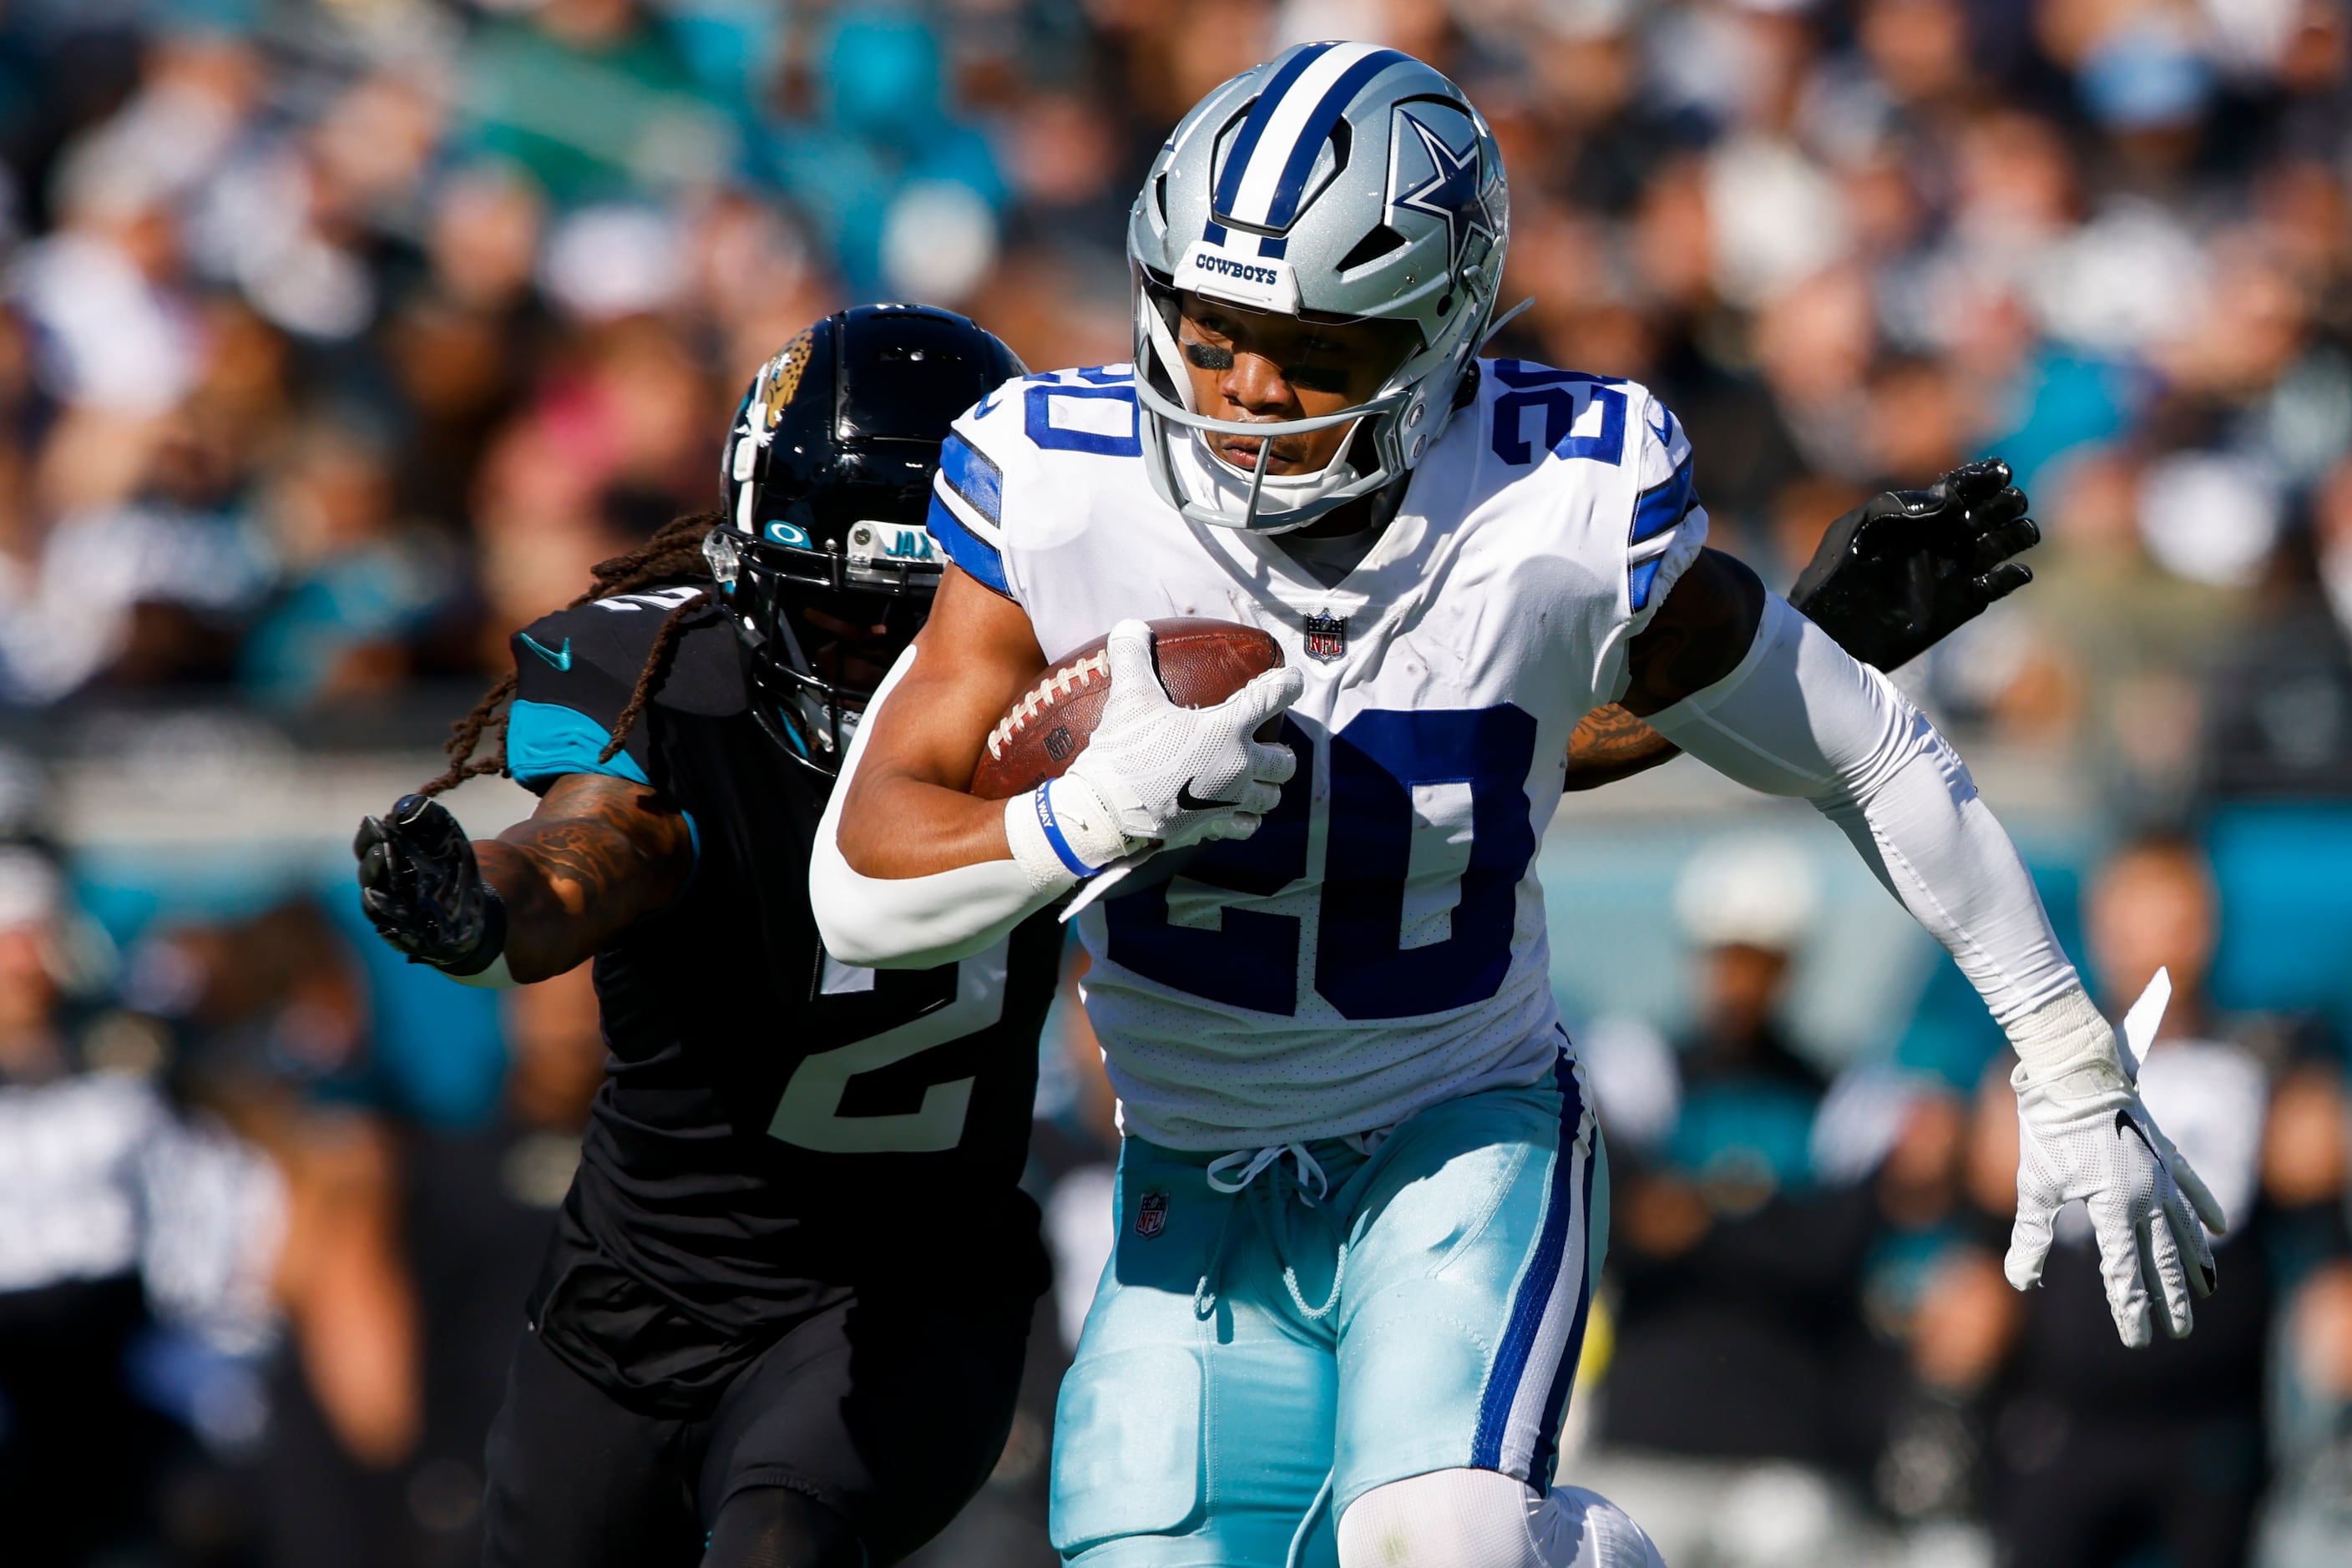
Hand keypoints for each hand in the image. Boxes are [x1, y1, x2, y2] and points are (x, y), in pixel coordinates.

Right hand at [353, 795, 505, 972]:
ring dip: (380, 900)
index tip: (379, 826)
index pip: (366, 847)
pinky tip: (401, 928)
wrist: (475, 903)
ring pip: (376, 908)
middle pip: (369, 876)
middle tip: (384, 852)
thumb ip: (427, 817)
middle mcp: (383, 887)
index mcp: (386, 859)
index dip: (369, 837)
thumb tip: (406, 806)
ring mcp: (393, 914)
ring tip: (385, 888)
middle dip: (374, 864)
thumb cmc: (451, 863)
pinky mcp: (409, 938)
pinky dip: (398, 934)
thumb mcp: (445, 834)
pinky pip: (397, 938)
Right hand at [1061, 619, 1301, 855]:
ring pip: (1271, 797)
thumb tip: (1130, 625)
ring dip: (1268, 787)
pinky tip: (1236, 812)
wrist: (1106, 812)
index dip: (1289, 685)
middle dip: (1281, 752)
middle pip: (1284, 761)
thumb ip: (1132, 656)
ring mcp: (1229, 802)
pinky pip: (1246, 827)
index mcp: (1228, 729)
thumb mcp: (1127, 697)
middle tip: (1268, 745)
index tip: (1293, 681)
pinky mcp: (1213, 826)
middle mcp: (1239, 767)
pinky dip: (1246, 819)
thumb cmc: (1123, 750)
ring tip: (1257, 780)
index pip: (1273, 698)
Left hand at [1790, 459, 2038, 671]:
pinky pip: (1997, 586)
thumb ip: (1897, 504)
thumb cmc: (1836, 572)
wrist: (1831, 629)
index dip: (1984, 477)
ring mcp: (1953, 571)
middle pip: (1990, 512)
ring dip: (2018, 534)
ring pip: (2002, 545)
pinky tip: (2014, 571)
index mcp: (1919, 516)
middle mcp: (1942, 540)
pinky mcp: (1960, 604)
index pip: (1962, 489)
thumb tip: (1946, 500)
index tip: (2001, 470)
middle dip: (2006, 502)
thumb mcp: (1857, 526)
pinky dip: (2012, 577)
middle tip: (2011, 501)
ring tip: (2022, 531)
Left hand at [2005, 990, 2227, 1347]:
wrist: (2073, 1070)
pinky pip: (2191, 1187)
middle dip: (2170, 1298)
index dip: (2131, 1310)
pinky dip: (2205, 1209)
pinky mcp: (2163, 1152)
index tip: (2137, 1339)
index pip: (2124, 1273)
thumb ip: (2031, 1237)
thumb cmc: (2048, 1129)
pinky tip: (2219, 1230)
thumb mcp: (2034, 1185)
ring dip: (2192, 1263)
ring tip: (2203, 1292)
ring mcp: (2159, 1174)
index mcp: (2114, 1208)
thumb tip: (2022, 1281)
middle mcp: (2146, 1196)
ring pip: (2182, 1229)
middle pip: (2162, 1259)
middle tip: (2179, 1331)